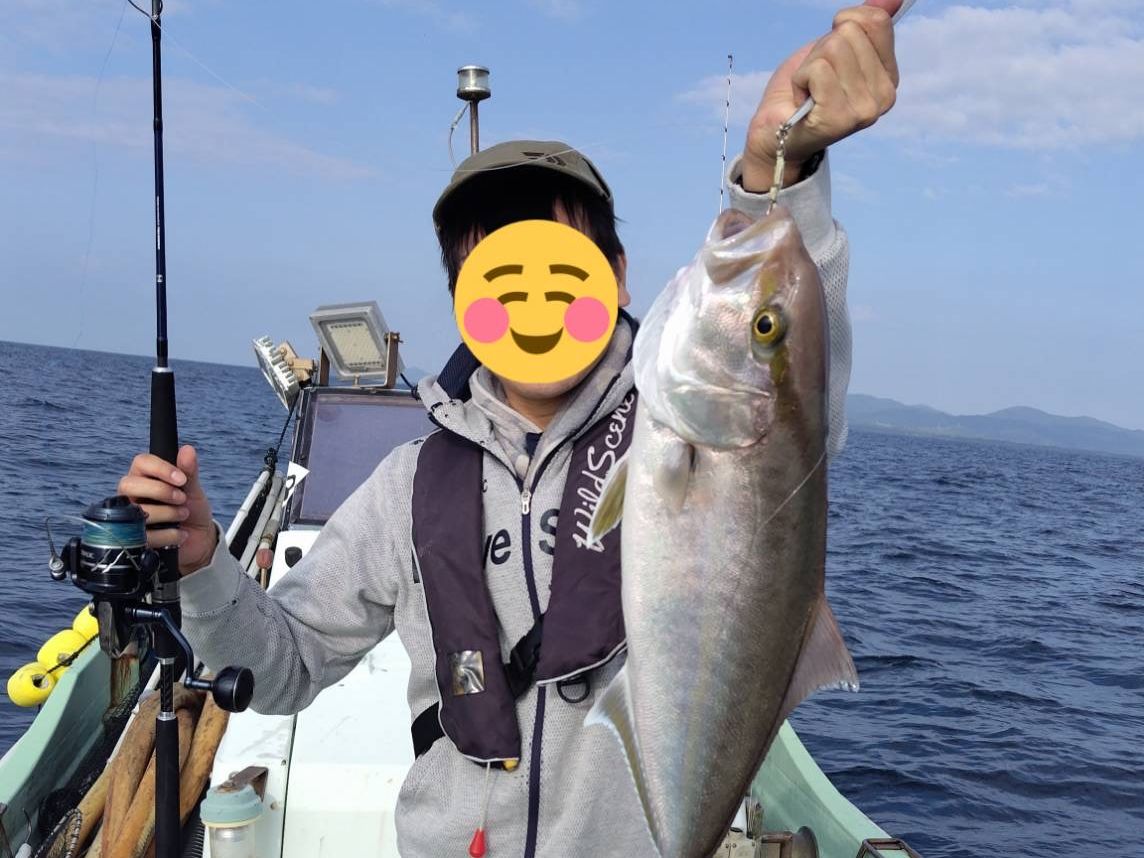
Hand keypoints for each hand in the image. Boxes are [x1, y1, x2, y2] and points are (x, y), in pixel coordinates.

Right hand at [117, 444, 217, 575]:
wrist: (199, 538)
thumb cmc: (192, 509)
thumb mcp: (193, 490)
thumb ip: (189, 471)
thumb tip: (187, 449)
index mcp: (145, 477)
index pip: (141, 462)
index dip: (160, 468)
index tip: (182, 479)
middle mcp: (132, 496)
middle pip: (128, 484)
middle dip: (159, 491)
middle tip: (181, 498)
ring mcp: (130, 517)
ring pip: (136, 511)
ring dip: (168, 513)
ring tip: (183, 515)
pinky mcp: (134, 539)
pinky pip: (144, 536)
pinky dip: (168, 535)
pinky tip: (180, 534)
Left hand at [741, 0, 901, 191]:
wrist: (775, 133)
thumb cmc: (804, 91)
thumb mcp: (833, 49)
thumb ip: (864, 25)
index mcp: (888, 76)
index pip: (876, 21)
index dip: (843, 24)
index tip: (829, 51)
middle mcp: (884, 96)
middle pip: (849, 33)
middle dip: (821, 49)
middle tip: (815, 80)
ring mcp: (865, 110)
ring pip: (832, 49)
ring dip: (809, 66)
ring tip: (809, 91)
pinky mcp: (841, 119)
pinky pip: (817, 70)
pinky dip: (800, 79)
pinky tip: (802, 101)